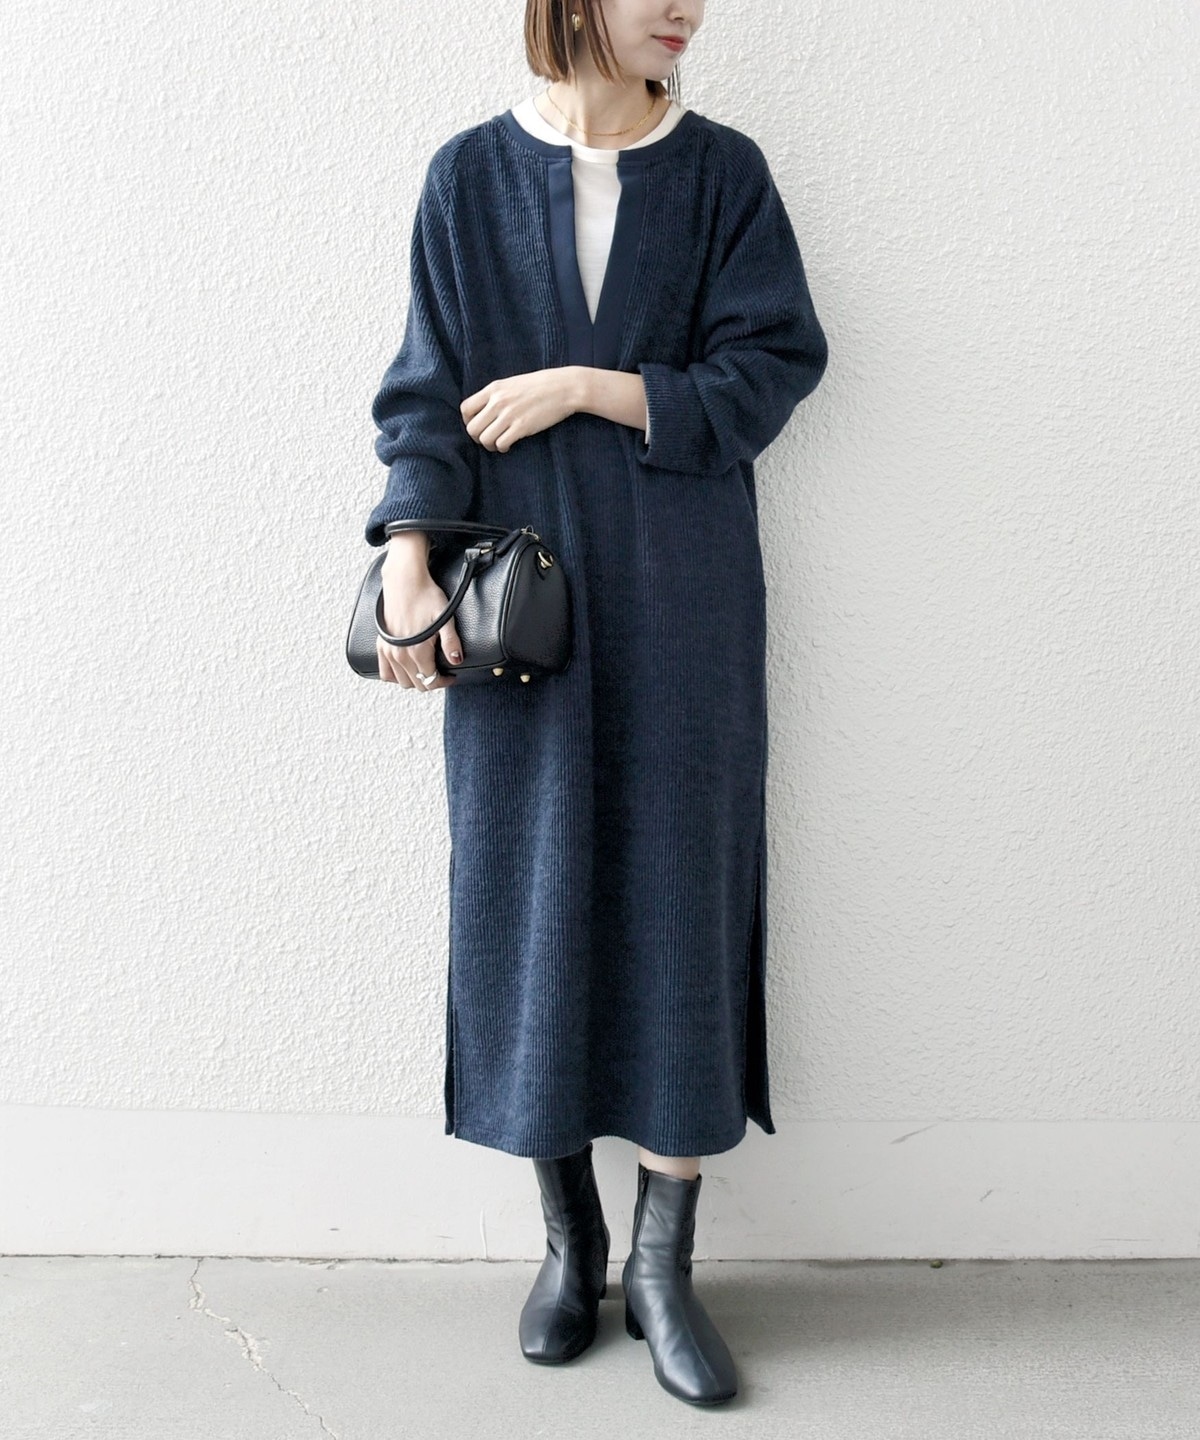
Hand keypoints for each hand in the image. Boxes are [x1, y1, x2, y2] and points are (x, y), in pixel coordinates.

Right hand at [376, 551, 463, 689]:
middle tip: (440, 672)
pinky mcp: (381, 644)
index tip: (450, 676)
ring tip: (424, 670)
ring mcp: (389, 650)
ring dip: (414, 680)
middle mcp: (401, 655)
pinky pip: (384, 672)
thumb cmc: (426, 596)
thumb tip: (456, 660)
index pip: (431, 680)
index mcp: (417, 651)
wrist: (405, 581)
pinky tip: (404, 670)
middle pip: (417, 684)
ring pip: (401, 682)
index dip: (443, 681)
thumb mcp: (445, 618)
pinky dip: (395, 676)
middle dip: (431, 681)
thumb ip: (451, 642)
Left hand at [460, 367, 580, 450]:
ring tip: (499, 443)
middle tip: (488, 438)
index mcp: (493, 389)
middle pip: (472, 428)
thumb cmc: (540, 386)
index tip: (479, 426)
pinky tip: (509, 445)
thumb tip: (484, 411)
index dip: (468, 421)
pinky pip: (501, 444)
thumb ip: (496, 395)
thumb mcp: (512, 383)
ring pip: (484, 439)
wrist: (564, 387)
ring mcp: (509, 414)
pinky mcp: (522, 426)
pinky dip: (502, 448)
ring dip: (489, 445)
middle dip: (477, 437)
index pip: (465, 408)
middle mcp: (498, 401)